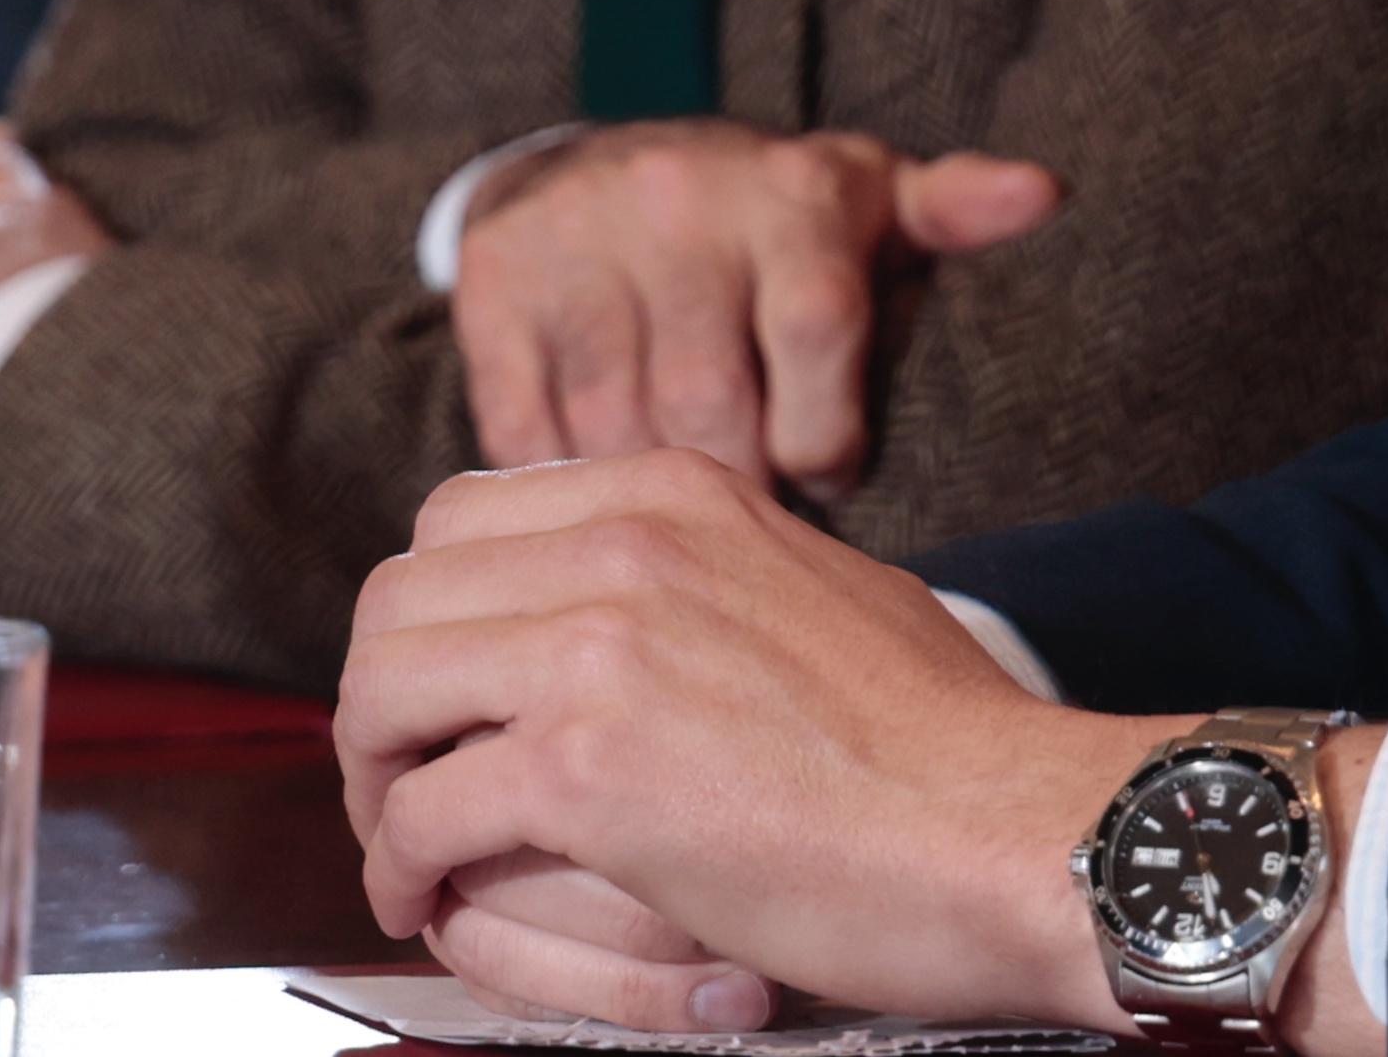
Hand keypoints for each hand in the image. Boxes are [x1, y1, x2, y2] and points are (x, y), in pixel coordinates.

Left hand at [341, 448, 1159, 1035]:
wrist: (1013, 827)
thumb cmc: (944, 745)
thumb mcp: (820, 587)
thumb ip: (712, 576)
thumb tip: (651, 611)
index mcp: (678, 492)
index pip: (464, 513)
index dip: (434, 612)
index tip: (446, 687)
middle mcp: (624, 542)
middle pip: (400, 594)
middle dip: (382, 695)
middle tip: (406, 773)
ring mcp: (596, 648)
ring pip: (382, 690)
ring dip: (374, 778)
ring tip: (407, 841)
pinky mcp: (582, 767)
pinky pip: (420, 809)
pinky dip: (401, 862)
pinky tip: (427, 894)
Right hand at [452, 121, 1060, 491]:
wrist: (606, 167)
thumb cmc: (776, 223)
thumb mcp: (874, 202)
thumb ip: (959, 206)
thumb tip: (1048, 189)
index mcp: (787, 189)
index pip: (815, 324)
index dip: (825, 433)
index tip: (826, 473)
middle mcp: (677, 198)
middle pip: (709, 398)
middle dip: (740, 483)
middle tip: (752, 521)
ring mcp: (578, 237)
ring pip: (614, 423)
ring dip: (651, 495)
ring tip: (681, 518)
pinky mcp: (496, 282)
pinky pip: (523, 426)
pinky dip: (565, 481)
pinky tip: (601, 493)